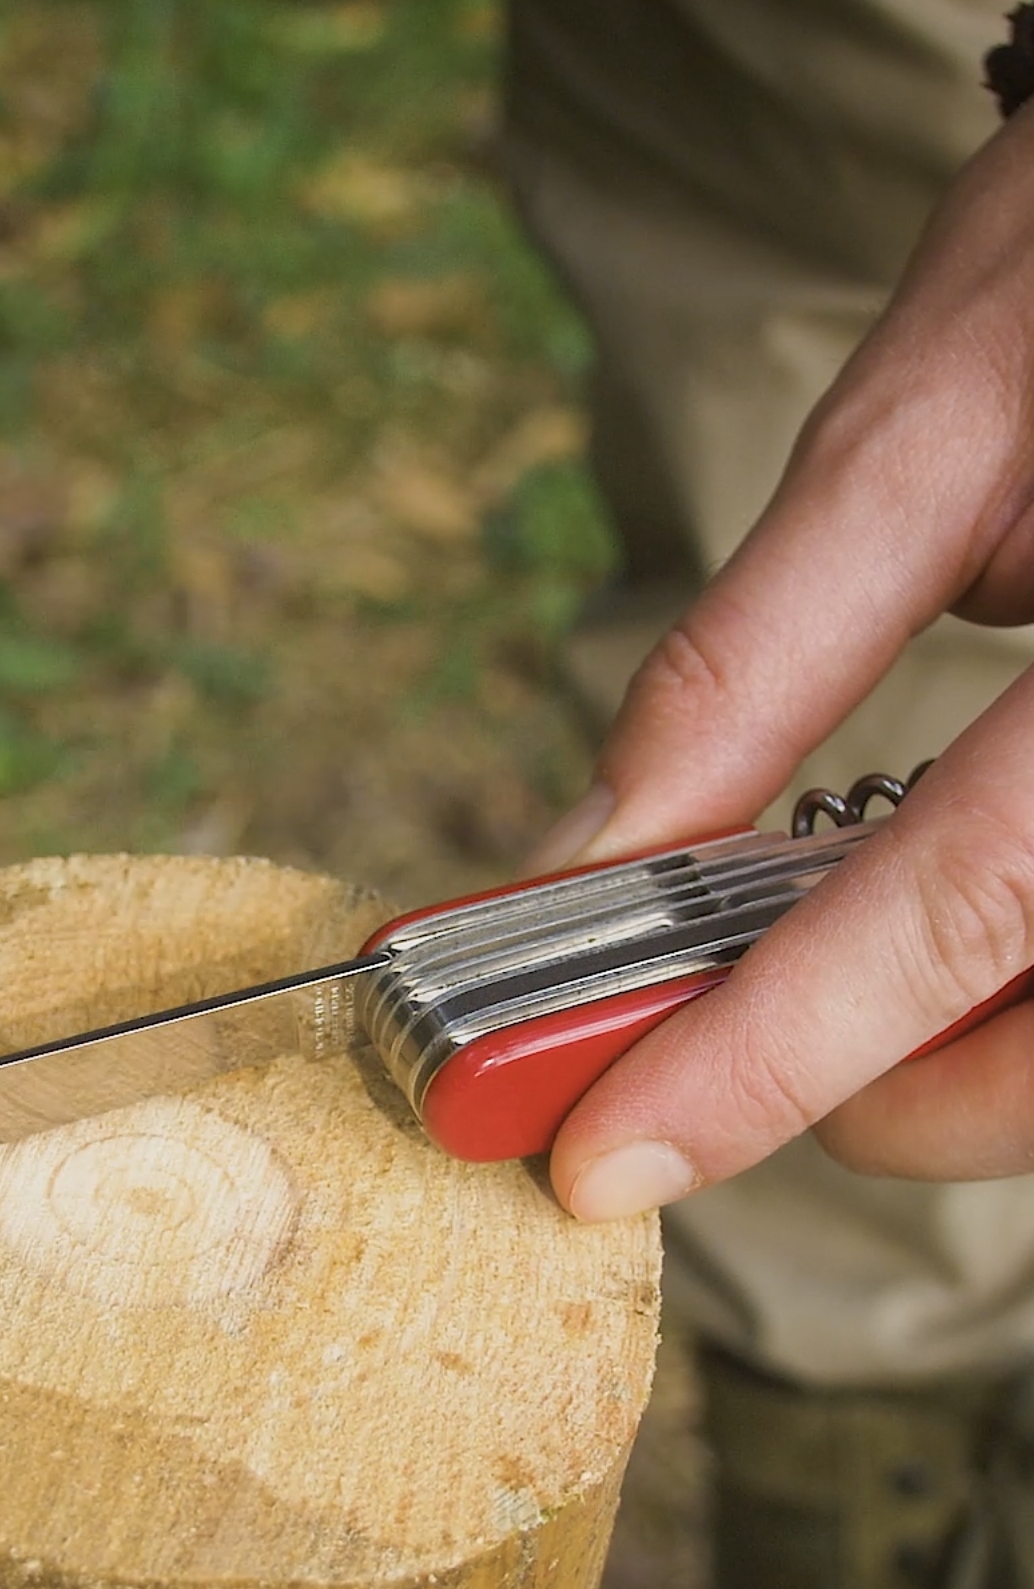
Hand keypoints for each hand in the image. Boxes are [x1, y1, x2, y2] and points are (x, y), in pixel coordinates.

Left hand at [528, 101, 1033, 1222]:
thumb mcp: (923, 428)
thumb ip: (760, 658)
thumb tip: (596, 846)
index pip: (955, 910)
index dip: (766, 1058)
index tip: (605, 1160)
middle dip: (870, 1099)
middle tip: (711, 1051)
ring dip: (949, 1059)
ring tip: (827, 965)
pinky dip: (1006, 989)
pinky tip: (945, 927)